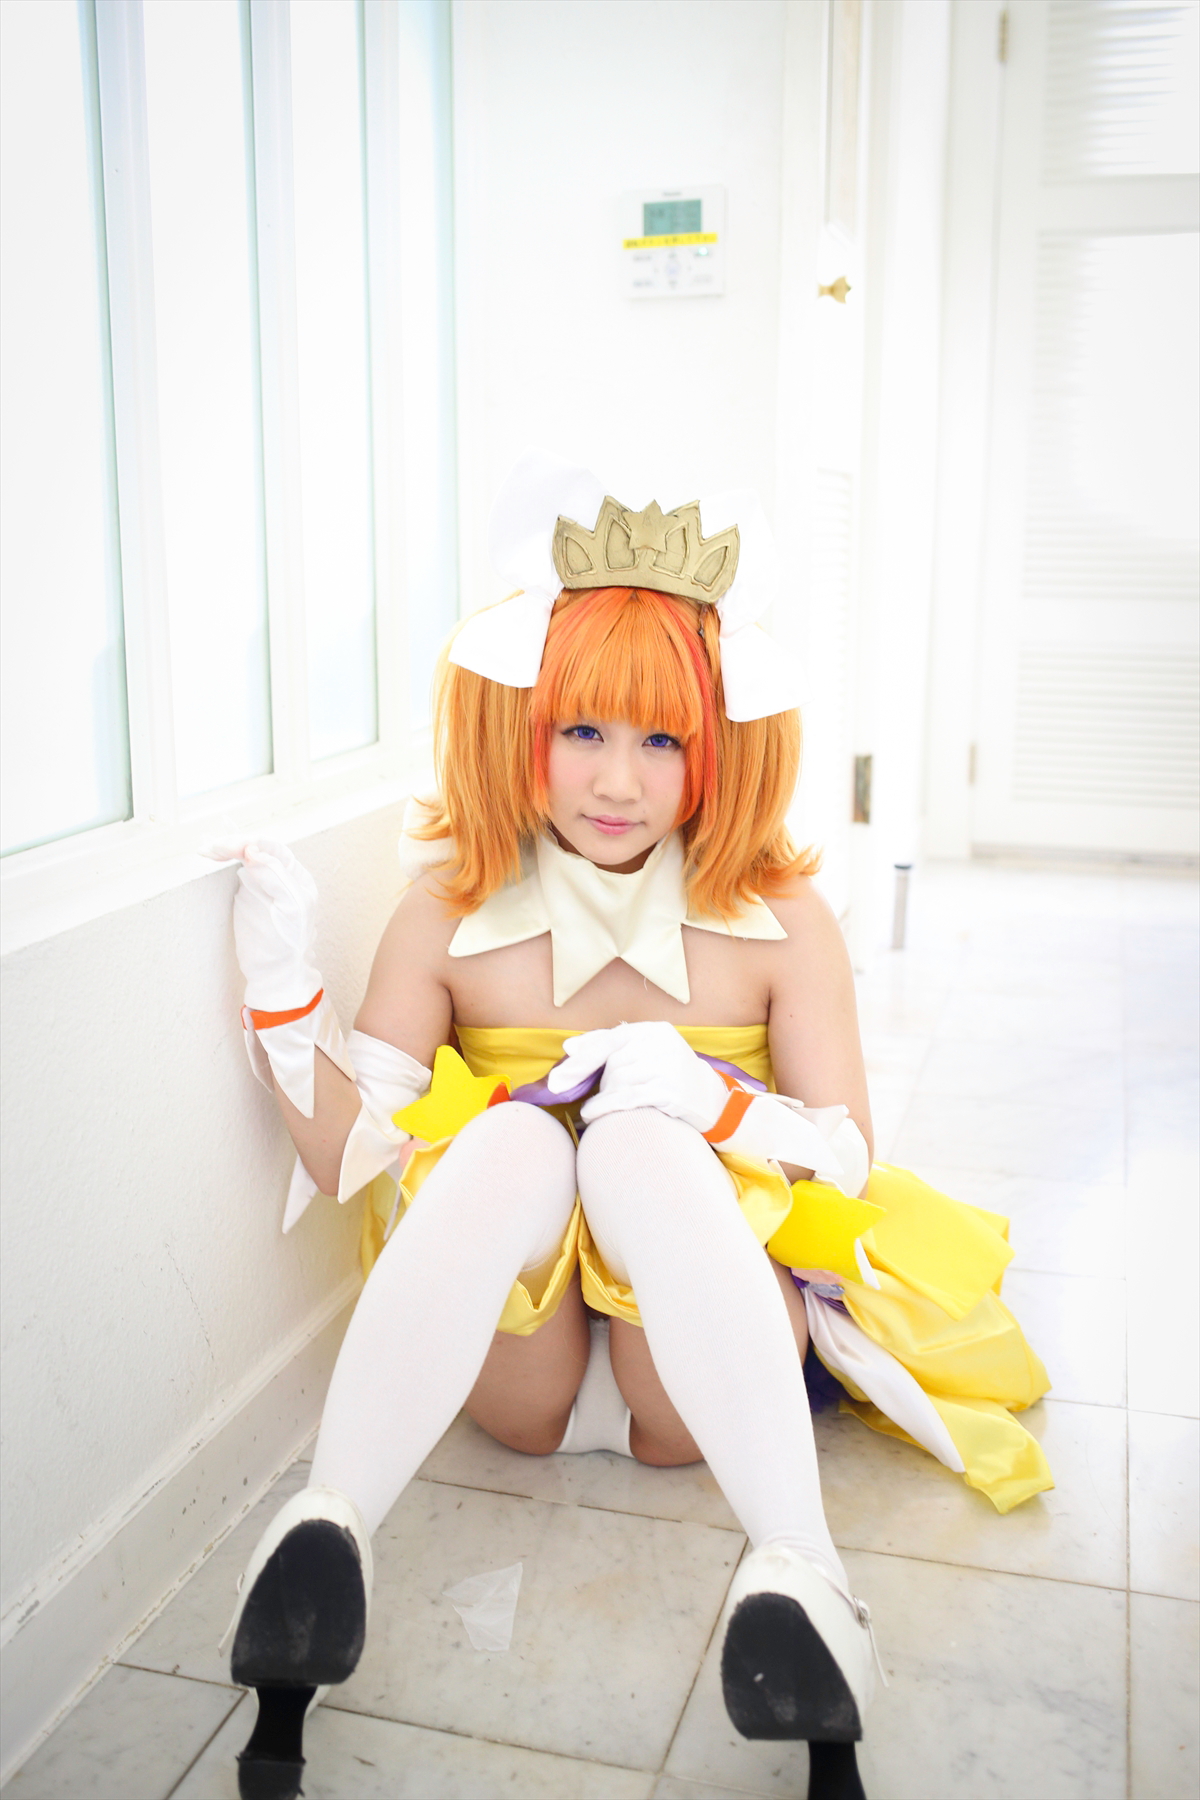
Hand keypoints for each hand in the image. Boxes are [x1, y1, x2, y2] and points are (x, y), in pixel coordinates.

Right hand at [209, 840, 321, 1011]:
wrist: (274, 973)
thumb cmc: (288, 945)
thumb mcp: (291, 909)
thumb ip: (276, 878)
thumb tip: (253, 850)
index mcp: (296, 877)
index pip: (272, 849)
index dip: (250, 843)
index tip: (232, 849)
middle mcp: (280, 875)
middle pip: (255, 848)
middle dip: (233, 844)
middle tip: (212, 848)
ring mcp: (261, 883)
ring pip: (243, 855)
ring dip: (225, 847)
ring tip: (207, 849)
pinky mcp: (246, 893)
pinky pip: (234, 868)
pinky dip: (223, 858)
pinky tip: (211, 852)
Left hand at [548, 1021, 727, 1132]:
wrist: (711, 1099)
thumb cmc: (669, 1076)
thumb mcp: (647, 1053)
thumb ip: (609, 1046)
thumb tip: (568, 1046)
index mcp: (655, 1030)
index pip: (609, 1039)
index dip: (582, 1058)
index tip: (557, 1076)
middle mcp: (664, 1044)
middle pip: (613, 1063)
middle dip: (598, 1082)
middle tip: (589, 1095)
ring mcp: (670, 1067)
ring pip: (618, 1081)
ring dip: (602, 1097)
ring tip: (596, 1107)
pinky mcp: (672, 1092)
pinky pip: (628, 1098)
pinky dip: (605, 1106)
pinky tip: (591, 1114)